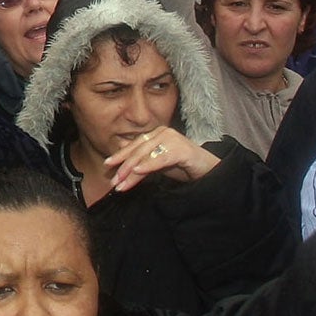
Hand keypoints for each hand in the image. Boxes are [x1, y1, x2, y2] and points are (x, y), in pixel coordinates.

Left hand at [104, 126, 219, 193]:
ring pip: (146, 155)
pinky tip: (138, 171)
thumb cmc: (182, 166)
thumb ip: (142, 161)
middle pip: (138, 150)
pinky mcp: (181, 149)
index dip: (120, 155)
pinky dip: (148, 165)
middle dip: (123, 166)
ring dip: (131, 170)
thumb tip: (121, 161)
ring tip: (121, 183)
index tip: (107, 166)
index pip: (134, 145)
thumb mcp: (157, 163)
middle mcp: (162, 132)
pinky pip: (161, 158)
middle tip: (112, 180)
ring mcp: (172, 139)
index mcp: (156, 133)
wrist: (208, 169)